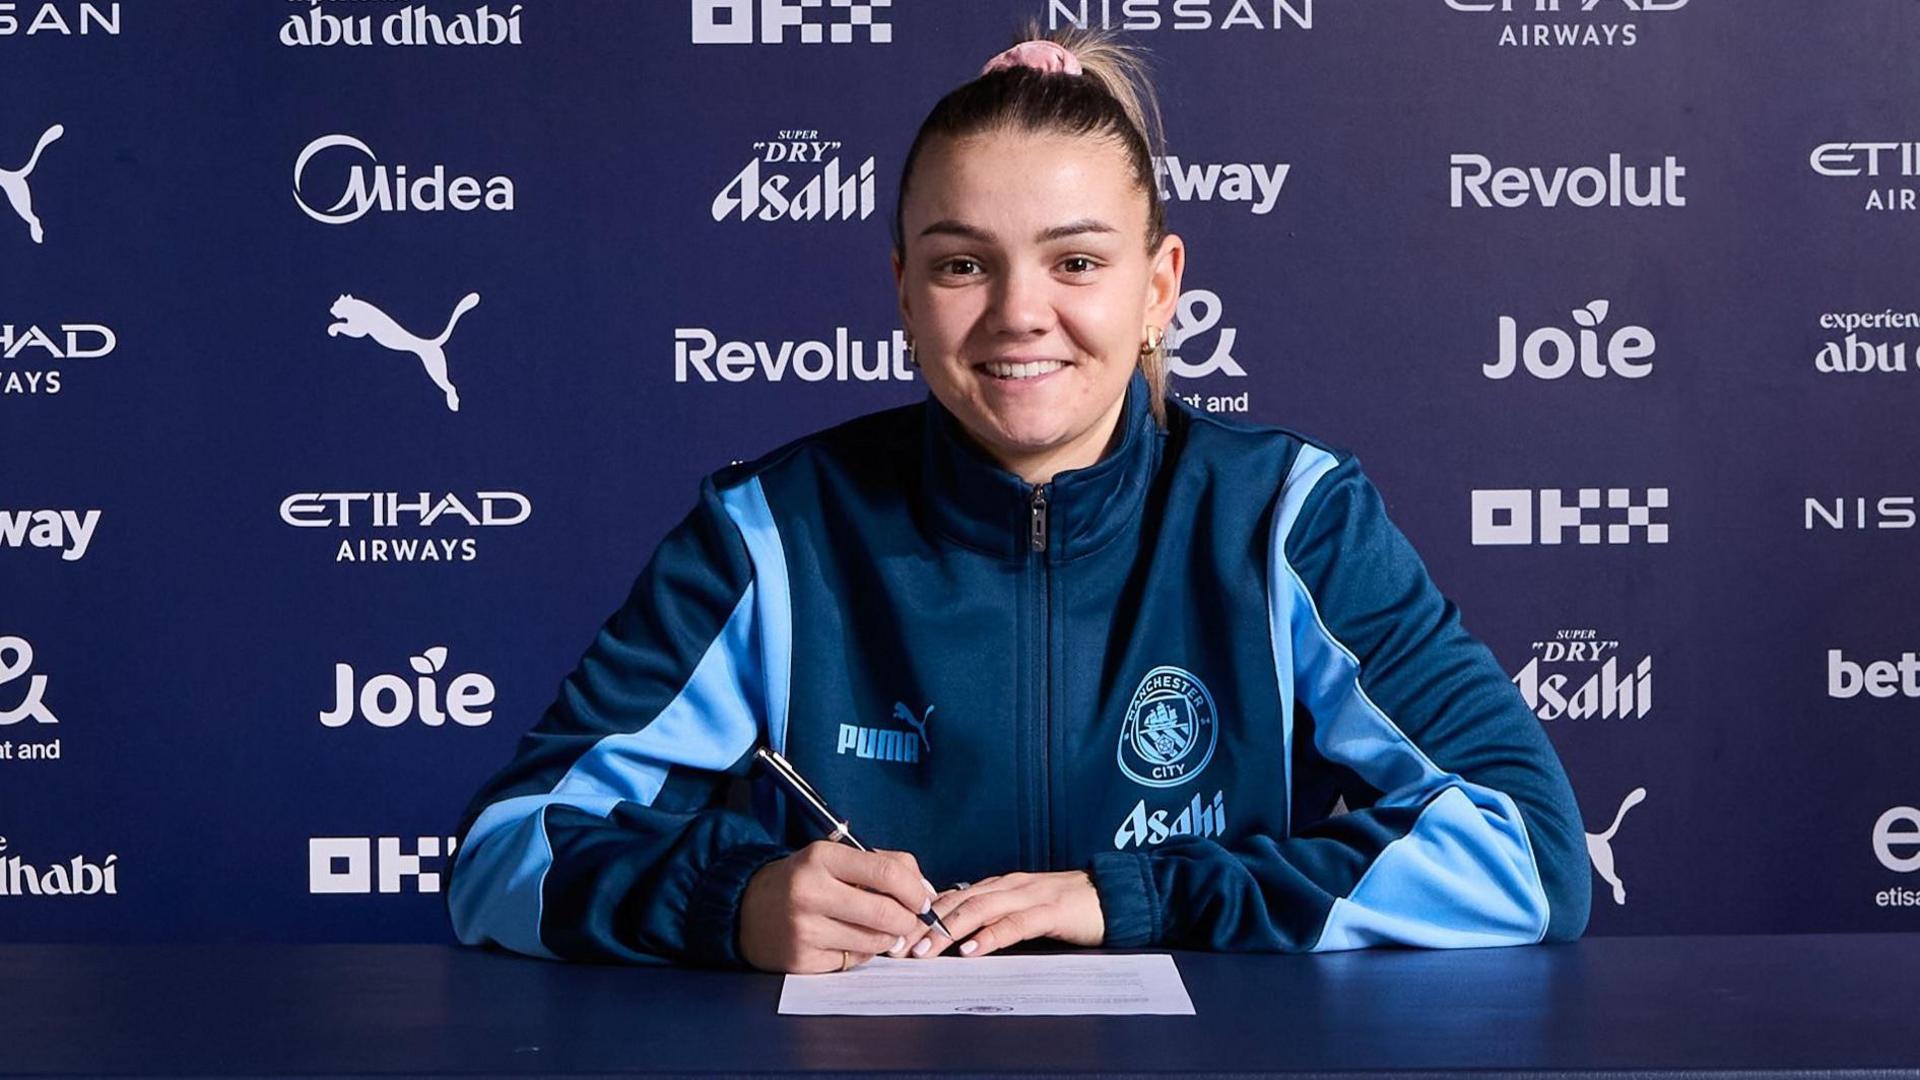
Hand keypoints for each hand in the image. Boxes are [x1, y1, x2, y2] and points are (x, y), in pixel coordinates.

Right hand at [737, 842, 937, 973]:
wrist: (748, 909)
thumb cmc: (804, 881)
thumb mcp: (835, 859)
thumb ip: (883, 865)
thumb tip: (925, 891)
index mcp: (821, 857)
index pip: (887, 872)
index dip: (915, 890)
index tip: (923, 900)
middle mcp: (810, 891)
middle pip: (885, 913)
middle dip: (907, 920)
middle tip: (907, 920)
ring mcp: (804, 929)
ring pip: (874, 941)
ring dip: (886, 938)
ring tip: (874, 929)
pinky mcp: (802, 960)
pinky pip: (855, 961)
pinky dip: (861, 952)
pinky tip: (845, 940)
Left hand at [903, 870, 1103, 958]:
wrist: (1114, 895)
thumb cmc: (1069, 907)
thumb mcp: (1024, 909)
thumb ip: (995, 916)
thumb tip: (959, 934)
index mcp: (999, 885)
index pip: (950, 898)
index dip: (920, 917)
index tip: (895, 936)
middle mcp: (1008, 886)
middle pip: (956, 903)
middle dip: (923, 926)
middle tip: (898, 948)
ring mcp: (1028, 896)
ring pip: (978, 910)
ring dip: (947, 931)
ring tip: (924, 951)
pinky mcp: (1050, 912)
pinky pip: (1014, 923)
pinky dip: (990, 937)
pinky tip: (971, 950)